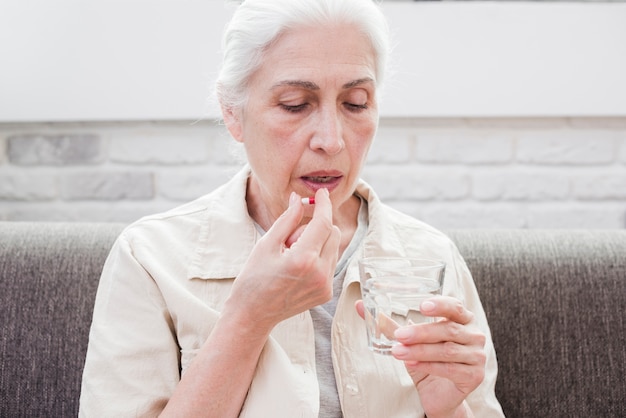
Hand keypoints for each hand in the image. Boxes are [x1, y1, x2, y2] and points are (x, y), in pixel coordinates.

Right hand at [224, 188, 340, 335]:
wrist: (253, 314)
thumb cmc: (254, 278)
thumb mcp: (266, 244)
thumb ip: (287, 219)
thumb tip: (299, 199)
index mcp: (303, 259)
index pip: (323, 223)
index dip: (324, 205)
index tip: (321, 193)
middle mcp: (319, 273)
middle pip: (333, 232)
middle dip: (316, 226)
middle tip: (290, 237)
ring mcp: (325, 285)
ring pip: (334, 247)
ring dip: (318, 241)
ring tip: (292, 254)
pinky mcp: (327, 293)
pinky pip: (331, 262)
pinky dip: (319, 256)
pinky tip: (298, 267)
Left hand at [355, 297, 485, 417]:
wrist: (439, 395)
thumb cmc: (426, 360)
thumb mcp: (408, 341)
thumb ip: (388, 324)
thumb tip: (360, 306)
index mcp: (462, 319)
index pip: (455, 306)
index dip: (440, 304)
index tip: (421, 306)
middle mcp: (474, 335)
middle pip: (448, 329)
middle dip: (421, 332)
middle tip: (400, 335)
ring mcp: (477, 356)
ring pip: (447, 350)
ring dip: (420, 350)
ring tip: (398, 351)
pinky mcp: (474, 376)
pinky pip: (450, 368)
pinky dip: (429, 365)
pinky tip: (411, 363)